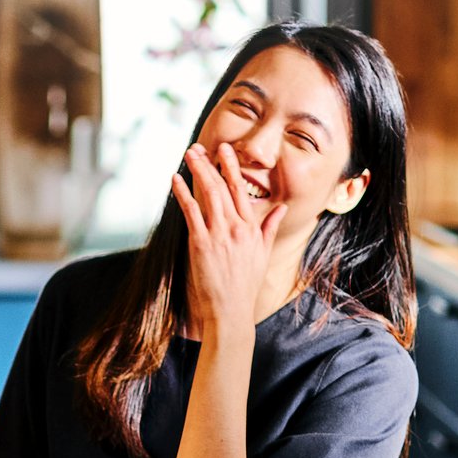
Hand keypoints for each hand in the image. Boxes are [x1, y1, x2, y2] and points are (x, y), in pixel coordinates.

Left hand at [171, 142, 286, 329]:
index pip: (241, 190)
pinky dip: (182, 193)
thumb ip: (270, 227)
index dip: (232, 167)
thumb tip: (282, 208)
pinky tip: (176, 179)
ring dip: (197, 171)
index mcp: (251, 228)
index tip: (224, 151)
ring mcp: (218, 234)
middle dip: (211, 164)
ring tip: (189, 155)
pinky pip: (191, 211)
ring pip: (208, 194)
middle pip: (222, 187)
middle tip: (199, 148)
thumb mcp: (263, 254)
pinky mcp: (201, 243)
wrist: (231, 310)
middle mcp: (236, 227)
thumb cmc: (246, 284)